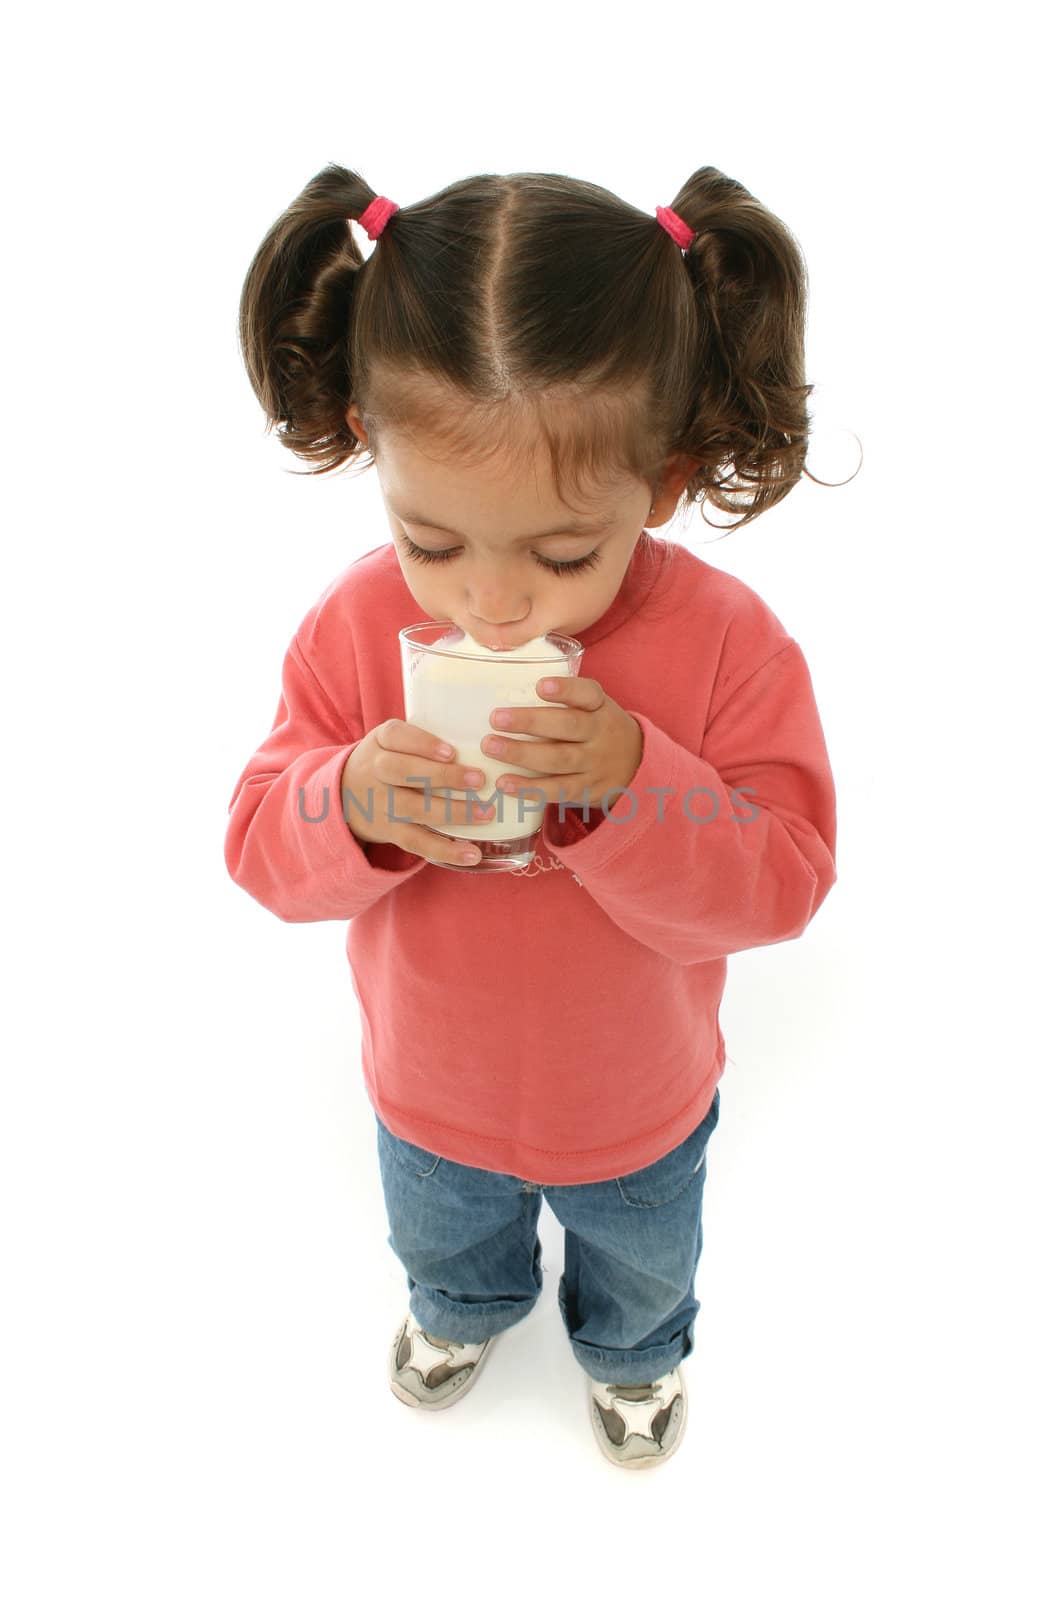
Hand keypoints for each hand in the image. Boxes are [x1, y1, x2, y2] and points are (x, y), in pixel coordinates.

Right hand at [341, 720, 496, 865]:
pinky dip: (446, 850)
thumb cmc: (387, 759)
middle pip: (404, 772)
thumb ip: (423, 739)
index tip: (451, 752)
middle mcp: (376, 771)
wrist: (344, 794)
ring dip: (453, 812)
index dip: (423, 744)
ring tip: (486, 814)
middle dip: (443, 776)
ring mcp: (382, 804)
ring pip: (415, 809)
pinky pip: (417, 843)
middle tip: (479, 779)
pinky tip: (472, 854)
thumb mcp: (392, 740)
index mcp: (381, 741)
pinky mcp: (390, 832)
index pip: (397, 736)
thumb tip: (485, 742)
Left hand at [479, 676, 642, 813]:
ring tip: (491, 747)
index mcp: (600, 707)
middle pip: (569, 726)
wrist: (636, 766)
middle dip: (530, 722)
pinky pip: (558, 789)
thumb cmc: (597, 729)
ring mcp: (595, 764)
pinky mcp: (588, 790)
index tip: (541, 686)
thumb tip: (505, 687)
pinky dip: (530, 788)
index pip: (588, 693)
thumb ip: (563, 700)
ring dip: (522, 754)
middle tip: (496, 718)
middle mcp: (601, 734)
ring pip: (559, 759)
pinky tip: (505, 783)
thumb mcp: (593, 707)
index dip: (566, 689)